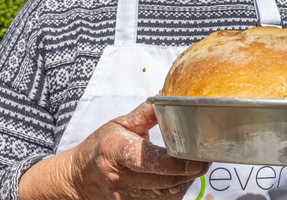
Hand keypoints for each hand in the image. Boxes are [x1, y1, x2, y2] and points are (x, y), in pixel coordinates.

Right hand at [19, 101, 208, 198]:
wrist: (79, 177)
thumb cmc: (103, 145)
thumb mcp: (121, 123)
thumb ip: (147, 112)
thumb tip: (169, 96)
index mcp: (115, 151)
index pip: (147, 160)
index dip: (174, 163)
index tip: (195, 159)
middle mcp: (119, 178)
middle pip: (163, 181)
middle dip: (189, 172)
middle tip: (207, 158)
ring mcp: (124, 197)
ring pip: (165, 195)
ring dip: (185, 183)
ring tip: (196, 166)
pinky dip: (176, 192)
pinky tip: (182, 178)